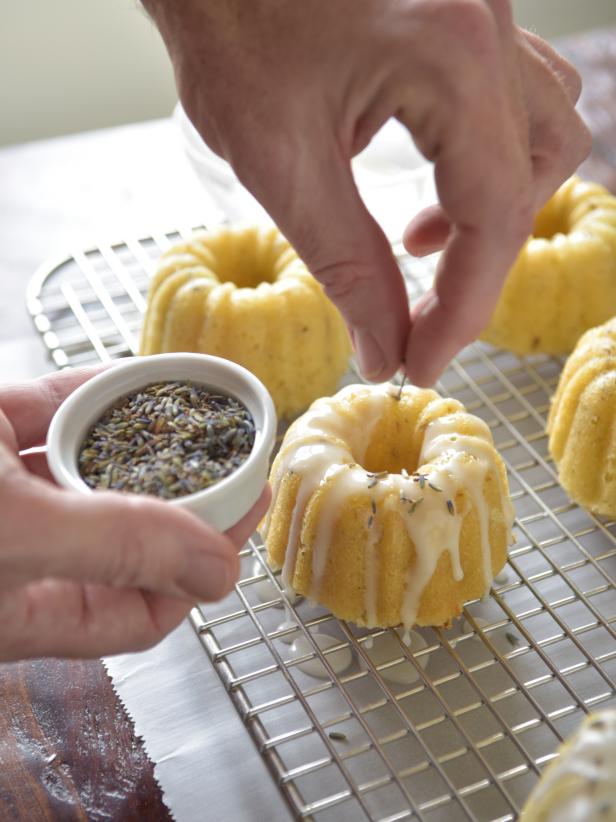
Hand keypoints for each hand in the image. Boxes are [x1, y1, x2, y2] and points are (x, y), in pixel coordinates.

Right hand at [0, 368, 269, 660]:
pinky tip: (132, 378)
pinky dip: (90, 393)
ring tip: (199, 416)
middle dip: (184, 498)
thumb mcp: (15, 534)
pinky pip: (49, 411)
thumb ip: (114, 549)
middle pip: (124, 535)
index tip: (245, 516)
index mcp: (23, 609)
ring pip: (89, 468)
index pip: (137, 610)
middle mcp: (19, 553)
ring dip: (142, 441)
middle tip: (239, 462)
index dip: (200, 572)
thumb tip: (216, 571)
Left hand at [145, 0, 589, 384]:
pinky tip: (431, 187)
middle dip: (478, 267)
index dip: (465, 306)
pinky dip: (487, 160)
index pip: (495, 213)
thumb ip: (346, 267)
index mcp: (451, 56)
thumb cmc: (226, 28)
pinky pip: (515, 98)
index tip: (424, 361)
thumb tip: (385, 350)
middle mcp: (488, 24)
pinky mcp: (465, 15)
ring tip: (421, 243)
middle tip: (421, 320)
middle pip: (530, 179)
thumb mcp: (281, 162)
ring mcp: (485, 10)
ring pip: (543, 134)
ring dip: (496, 208)